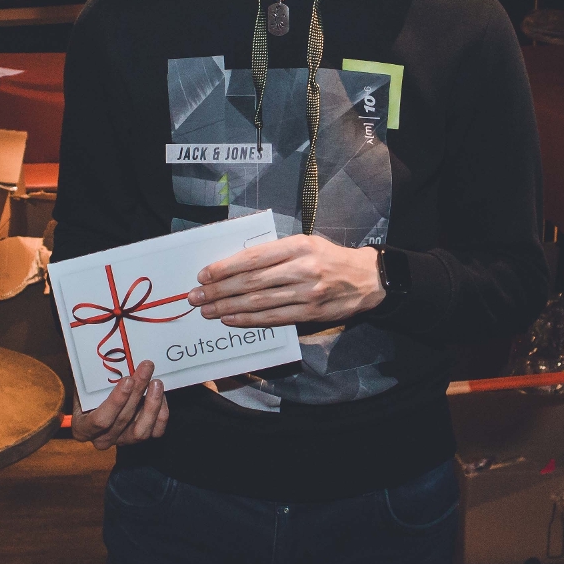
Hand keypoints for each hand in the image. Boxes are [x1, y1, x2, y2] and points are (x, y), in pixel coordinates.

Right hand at [71, 361, 166, 450]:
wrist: (98, 404)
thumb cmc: (90, 392)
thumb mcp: (84, 385)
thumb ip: (92, 378)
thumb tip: (108, 356)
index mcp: (83, 428)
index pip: (100, 420)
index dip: (116, 401)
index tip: (127, 380)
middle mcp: (102, 440)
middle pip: (123, 419)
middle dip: (137, 391)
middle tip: (146, 368)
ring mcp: (122, 441)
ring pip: (141, 430)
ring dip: (152, 404)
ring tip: (156, 382)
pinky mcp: (140, 438)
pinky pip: (155, 431)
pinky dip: (161, 413)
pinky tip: (161, 395)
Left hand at [190, 235, 382, 327]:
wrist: (368, 279)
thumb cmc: (330, 258)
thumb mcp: (306, 243)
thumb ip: (276, 252)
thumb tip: (236, 264)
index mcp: (298, 245)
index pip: (254, 257)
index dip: (226, 267)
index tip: (204, 274)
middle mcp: (302, 268)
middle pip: (252, 280)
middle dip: (219, 289)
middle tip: (196, 295)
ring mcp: (307, 292)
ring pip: (259, 301)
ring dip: (228, 307)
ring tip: (206, 310)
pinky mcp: (310, 313)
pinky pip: (273, 318)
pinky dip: (248, 320)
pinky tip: (231, 319)